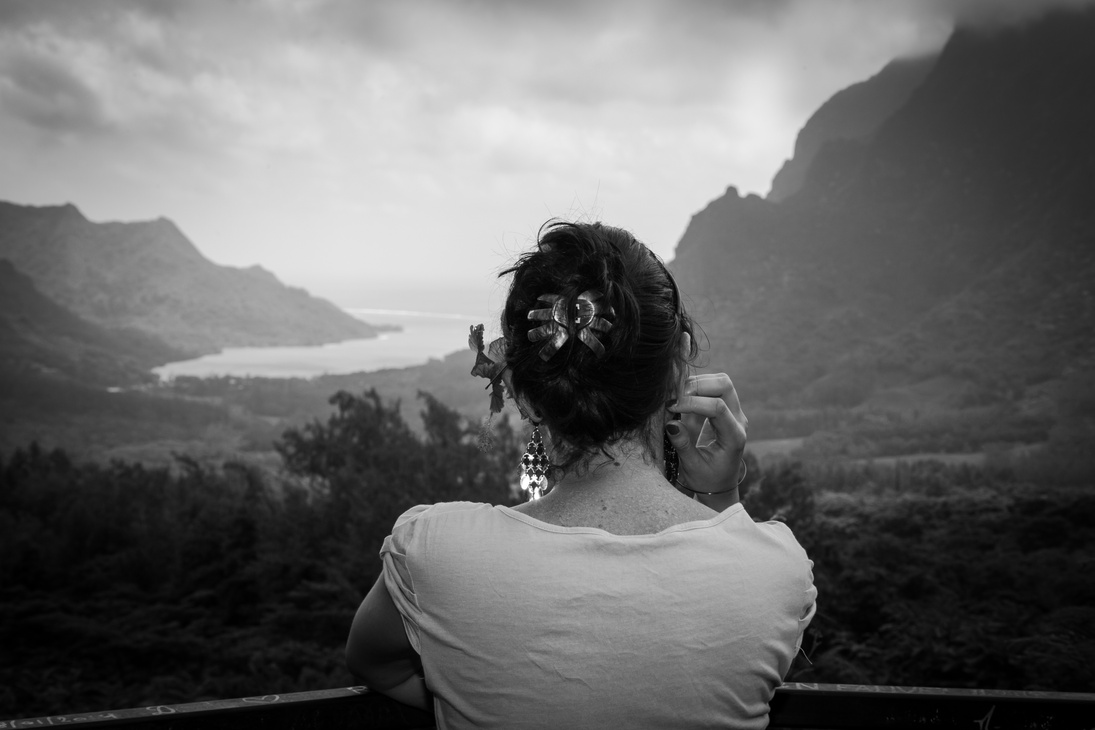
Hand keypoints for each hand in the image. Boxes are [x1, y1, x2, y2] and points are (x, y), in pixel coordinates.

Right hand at [666, 373, 747, 502]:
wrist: (719, 486)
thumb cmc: (707, 480)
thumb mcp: (692, 467)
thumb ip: (683, 444)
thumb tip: (670, 422)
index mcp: (734, 437)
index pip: (718, 407)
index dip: (693, 402)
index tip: (671, 407)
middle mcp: (738, 420)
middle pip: (724, 385)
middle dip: (698, 385)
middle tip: (676, 397)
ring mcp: (734, 413)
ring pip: (720, 382)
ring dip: (697, 384)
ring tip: (678, 399)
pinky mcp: (725, 410)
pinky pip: (714, 388)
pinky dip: (696, 388)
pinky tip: (683, 400)